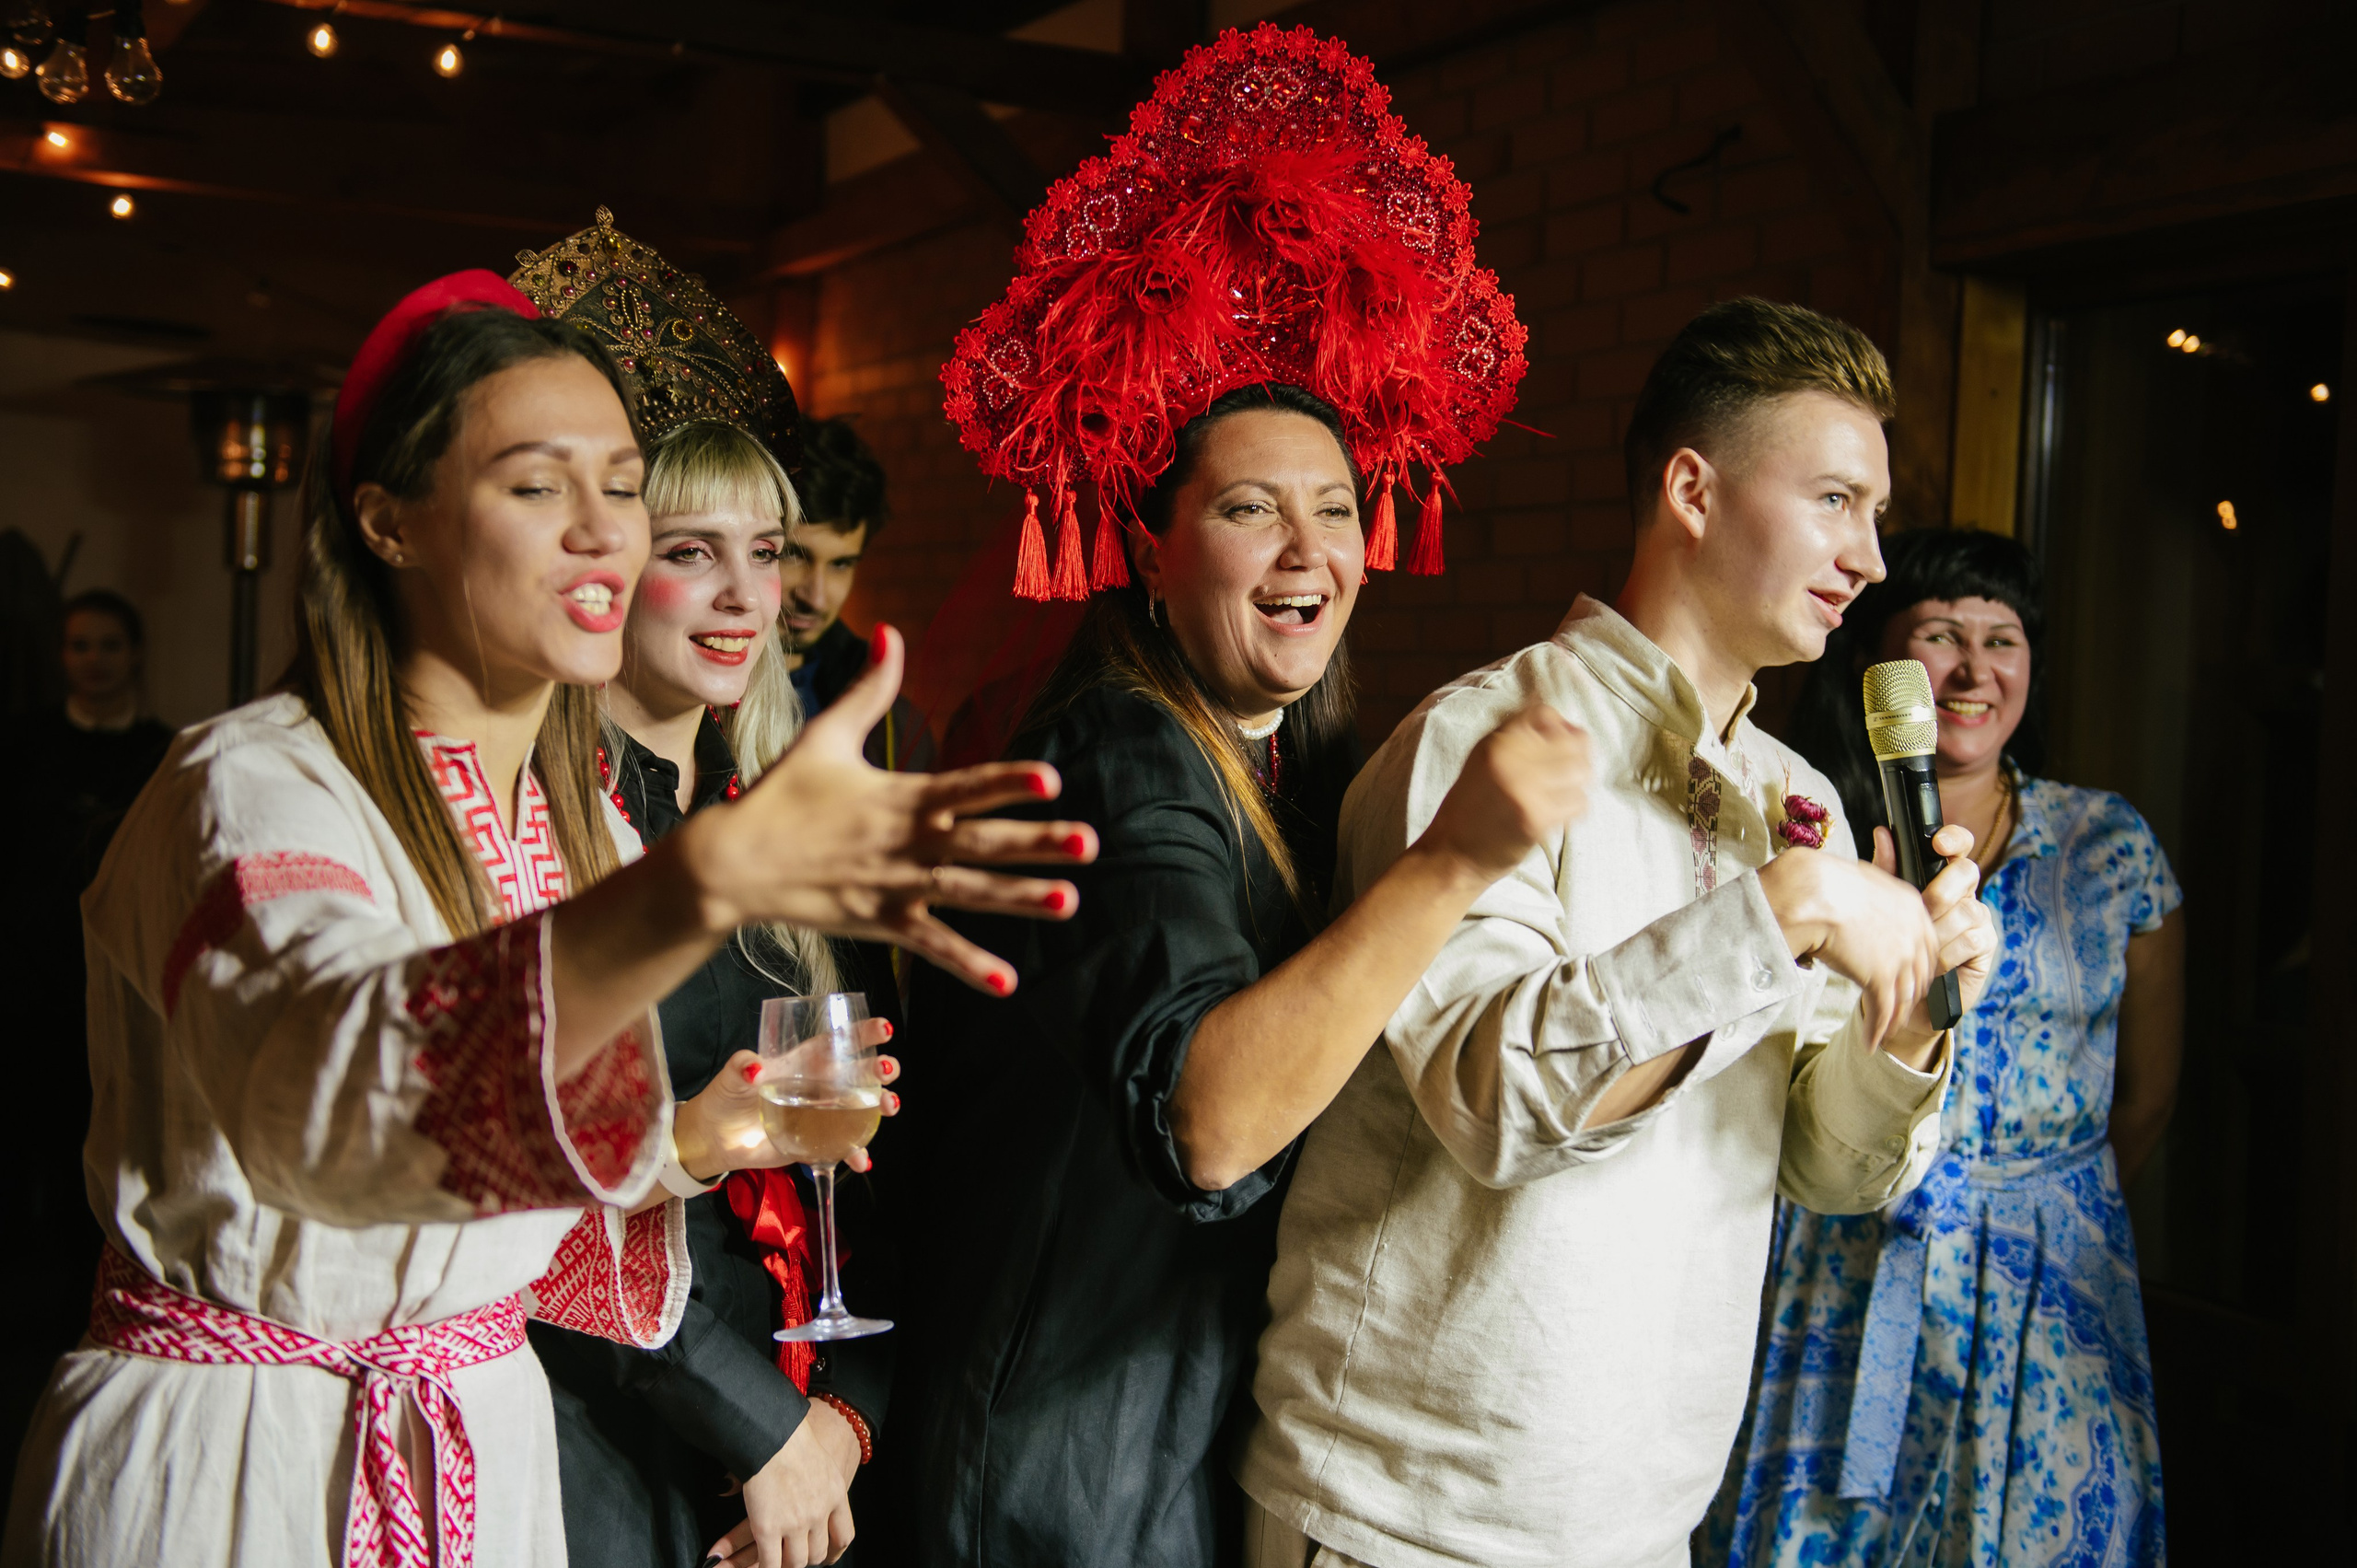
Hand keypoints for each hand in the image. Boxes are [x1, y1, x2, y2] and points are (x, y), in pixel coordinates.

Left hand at [673, 1036, 903, 1180]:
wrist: (715, 1138)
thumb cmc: (725, 1098)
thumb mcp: (731, 1076)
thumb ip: (742, 1068)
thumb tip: (755, 1067)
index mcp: (802, 1063)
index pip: (837, 1043)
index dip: (862, 1034)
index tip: (885, 1029)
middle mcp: (819, 1086)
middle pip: (858, 1074)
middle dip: (880, 1070)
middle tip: (888, 1071)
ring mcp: (821, 1116)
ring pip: (860, 1109)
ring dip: (879, 1107)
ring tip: (889, 1107)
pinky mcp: (816, 1143)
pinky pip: (843, 1148)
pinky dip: (855, 1154)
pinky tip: (862, 1160)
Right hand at [677, 625, 1099, 994]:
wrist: (732, 863)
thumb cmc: (781, 795)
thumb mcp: (826, 735)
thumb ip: (869, 689)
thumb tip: (888, 630)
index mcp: (902, 796)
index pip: (966, 785)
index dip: (1008, 782)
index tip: (1052, 781)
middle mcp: (907, 842)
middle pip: (982, 843)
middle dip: (1037, 844)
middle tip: (1089, 845)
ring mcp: (896, 887)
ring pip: (970, 894)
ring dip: (1021, 900)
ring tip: (1071, 902)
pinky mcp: (882, 923)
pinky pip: (932, 946)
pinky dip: (968, 965)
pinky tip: (1007, 983)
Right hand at [704, 1399, 861, 1567]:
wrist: (772, 1434)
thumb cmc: (791, 1438)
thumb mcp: (822, 1462)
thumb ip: (823, 1486)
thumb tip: (812, 1498)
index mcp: (836, 1495)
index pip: (843, 1536)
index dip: (833, 1551)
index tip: (825, 1555)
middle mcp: (819, 1513)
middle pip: (818, 1553)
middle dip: (805, 1556)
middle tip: (792, 1552)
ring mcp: (794, 1523)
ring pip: (795, 1562)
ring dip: (786, 1563)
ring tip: (776, 1557)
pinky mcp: (768, 1528)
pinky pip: (770, 1562)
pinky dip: (766, 1567)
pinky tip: (763, 1563)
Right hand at [1415, 700, 1591, 883]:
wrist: (1453, 854)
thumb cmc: (1469, 807)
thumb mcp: (1482, 759)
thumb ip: (1515, 736)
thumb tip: (1559, 720)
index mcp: (1495, 742)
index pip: (1546, 713)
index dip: (1560, 726)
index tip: (1560, 740)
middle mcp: (1509, 760)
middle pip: (1571, 741)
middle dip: (1578, 754)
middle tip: (1569, 770)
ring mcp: (1525, 790)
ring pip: (1580, 771)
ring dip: (1579, 781)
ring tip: (1565, 791)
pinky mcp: (1537, 819)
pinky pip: (1579, 802)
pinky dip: (1575, 807)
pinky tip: (1560, 811)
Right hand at [1757, 846, 1940, 1051]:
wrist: (1811, 893)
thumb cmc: (1823, 881)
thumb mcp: (1861, 880)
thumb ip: (1872, 897)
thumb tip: (1860, 904)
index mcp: (1912, 906)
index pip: (1926, 946)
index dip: (1916, 969)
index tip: (1906, 981)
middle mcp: (1913, 932)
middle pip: (1919, 975)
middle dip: (1909, 998)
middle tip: (1897, 1012)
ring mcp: (1900, 957)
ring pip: (1903, 998)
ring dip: (1893, 1020)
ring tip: (1884, 1034)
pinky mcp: (1881, 977)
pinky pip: (1883, 1011)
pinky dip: (1876, 1030)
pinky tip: (1871, 1043)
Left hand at [1873, 823, 1997, 1053]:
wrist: (1904, 996)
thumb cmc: (1893, 946)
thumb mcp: (1887, 907)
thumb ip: (1888, 871)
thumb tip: (1882, 833)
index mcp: (1943, 878)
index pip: (1959, 847)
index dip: (1954, 839)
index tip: (1938, 843)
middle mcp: (1965, 893)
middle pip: (1968, 872)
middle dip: (1942, 890)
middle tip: (1923, 909)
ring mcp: (1980, 919)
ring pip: (1965, 910)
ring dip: (1938, 930)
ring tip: (1919, 947)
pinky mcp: (1987, 945)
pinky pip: (1969, 940)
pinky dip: (1946, 953)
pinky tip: (1933, 965)